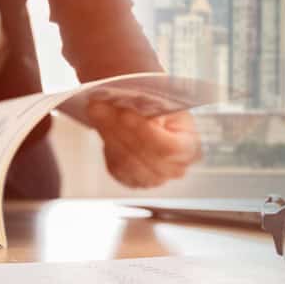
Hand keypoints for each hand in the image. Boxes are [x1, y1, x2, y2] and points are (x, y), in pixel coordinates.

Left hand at [86, 103, 201, 189]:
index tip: (125, 114)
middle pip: (143, 155)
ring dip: (108, 133)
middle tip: (98, 107)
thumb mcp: (165, 103)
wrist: (151, 121)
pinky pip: (116, 166)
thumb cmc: (162, 111)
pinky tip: (101, 126)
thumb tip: (130, 108)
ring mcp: (153, 179)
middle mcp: (174, 169)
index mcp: (189, 148)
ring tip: (96, 111)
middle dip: (119, 129)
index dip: (145, 132)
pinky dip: (107, 144)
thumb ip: (152, 107)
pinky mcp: (132, 180)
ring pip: (126, 161)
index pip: (168, 147)